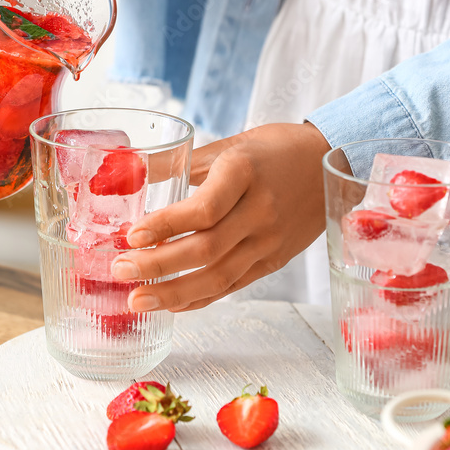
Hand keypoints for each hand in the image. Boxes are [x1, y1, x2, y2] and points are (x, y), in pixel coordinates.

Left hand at [111, 122, 331, 311]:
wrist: (329, 161)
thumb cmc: (274, 149)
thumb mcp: (229, 146)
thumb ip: (180, 163)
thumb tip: (130, 172)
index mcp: (244, 173)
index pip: (203, 209)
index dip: (165, 225)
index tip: (131, 235)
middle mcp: (260, 210)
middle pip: (206, 248)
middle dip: (158, 265)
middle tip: (120, 271)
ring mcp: (269, 240)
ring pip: (219, 276)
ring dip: (174, 292)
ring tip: (137, 299)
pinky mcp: (274, 259)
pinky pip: (233, 285)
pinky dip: (201, 298)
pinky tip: (172, 304)